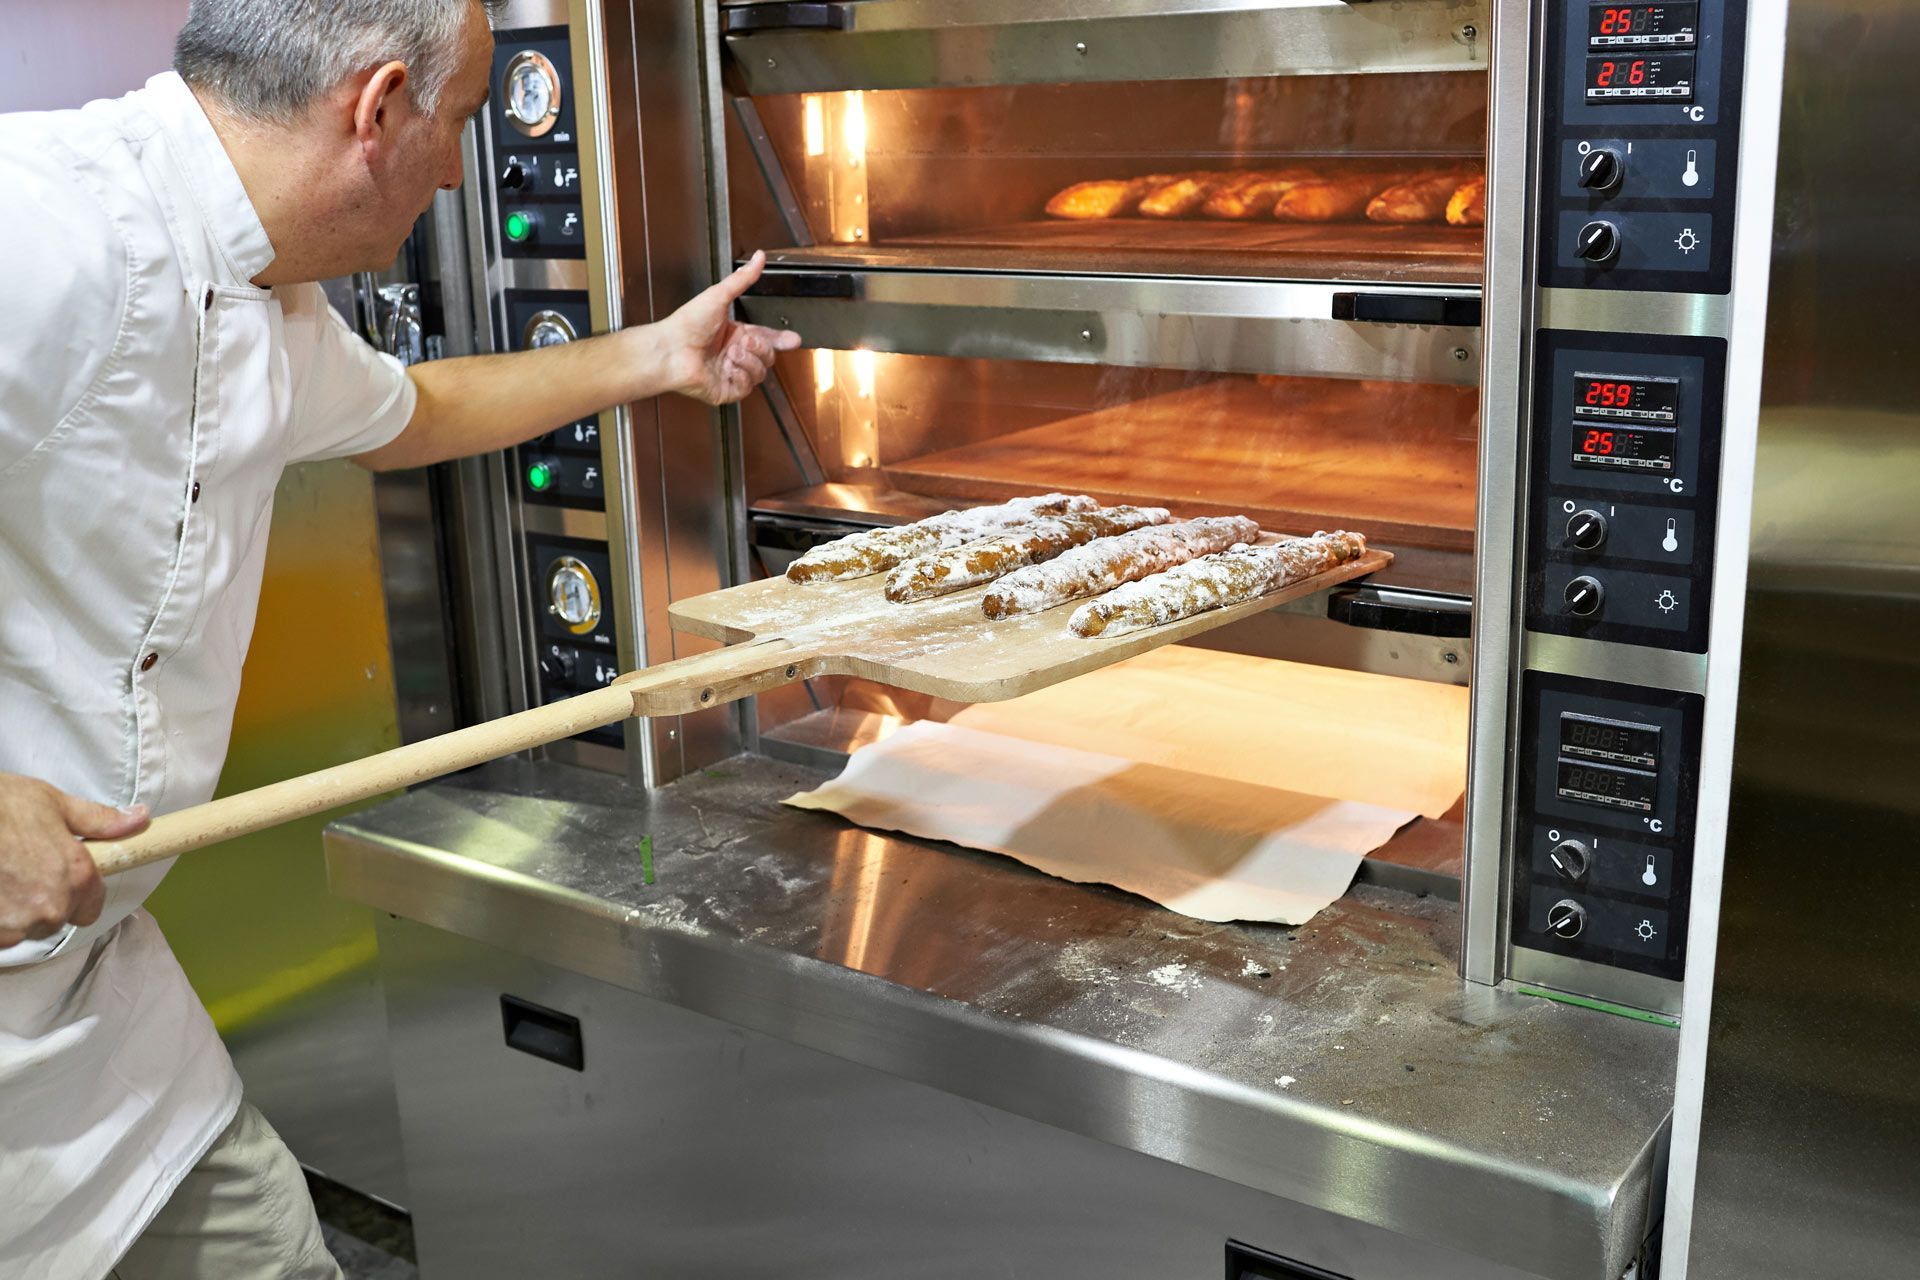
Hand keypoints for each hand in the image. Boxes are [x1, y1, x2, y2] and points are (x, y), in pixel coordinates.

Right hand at [0, 774, 147, 948]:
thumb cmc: (1, 805)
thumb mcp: (54, 803)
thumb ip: (99, 821)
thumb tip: (139, 819)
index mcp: (76, 877)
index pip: (89, 910)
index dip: (75, 895)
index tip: (56, 878)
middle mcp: (50, 906)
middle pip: (53, 919)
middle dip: (39, 900)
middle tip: (19, 869)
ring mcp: (14, 923)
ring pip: (22, 927)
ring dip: (12, 909)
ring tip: (0, 876)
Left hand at [656, 251, 802, 405]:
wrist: (670, 348)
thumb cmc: (686, 324)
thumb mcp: (719, 295)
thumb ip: (742, 279)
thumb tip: (758, 258)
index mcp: (735, 334)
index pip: (766, 337)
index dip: (781, 340)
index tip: (794, 340)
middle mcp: (734, 354)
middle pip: (768, 356)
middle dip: (761, 348)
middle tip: (746, 341)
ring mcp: (731, 373)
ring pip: (760, 373)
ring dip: (749, 361)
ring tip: (731, 353)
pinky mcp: (726, 390)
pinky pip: (747, 387)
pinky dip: (740, 375)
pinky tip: (728, 366)